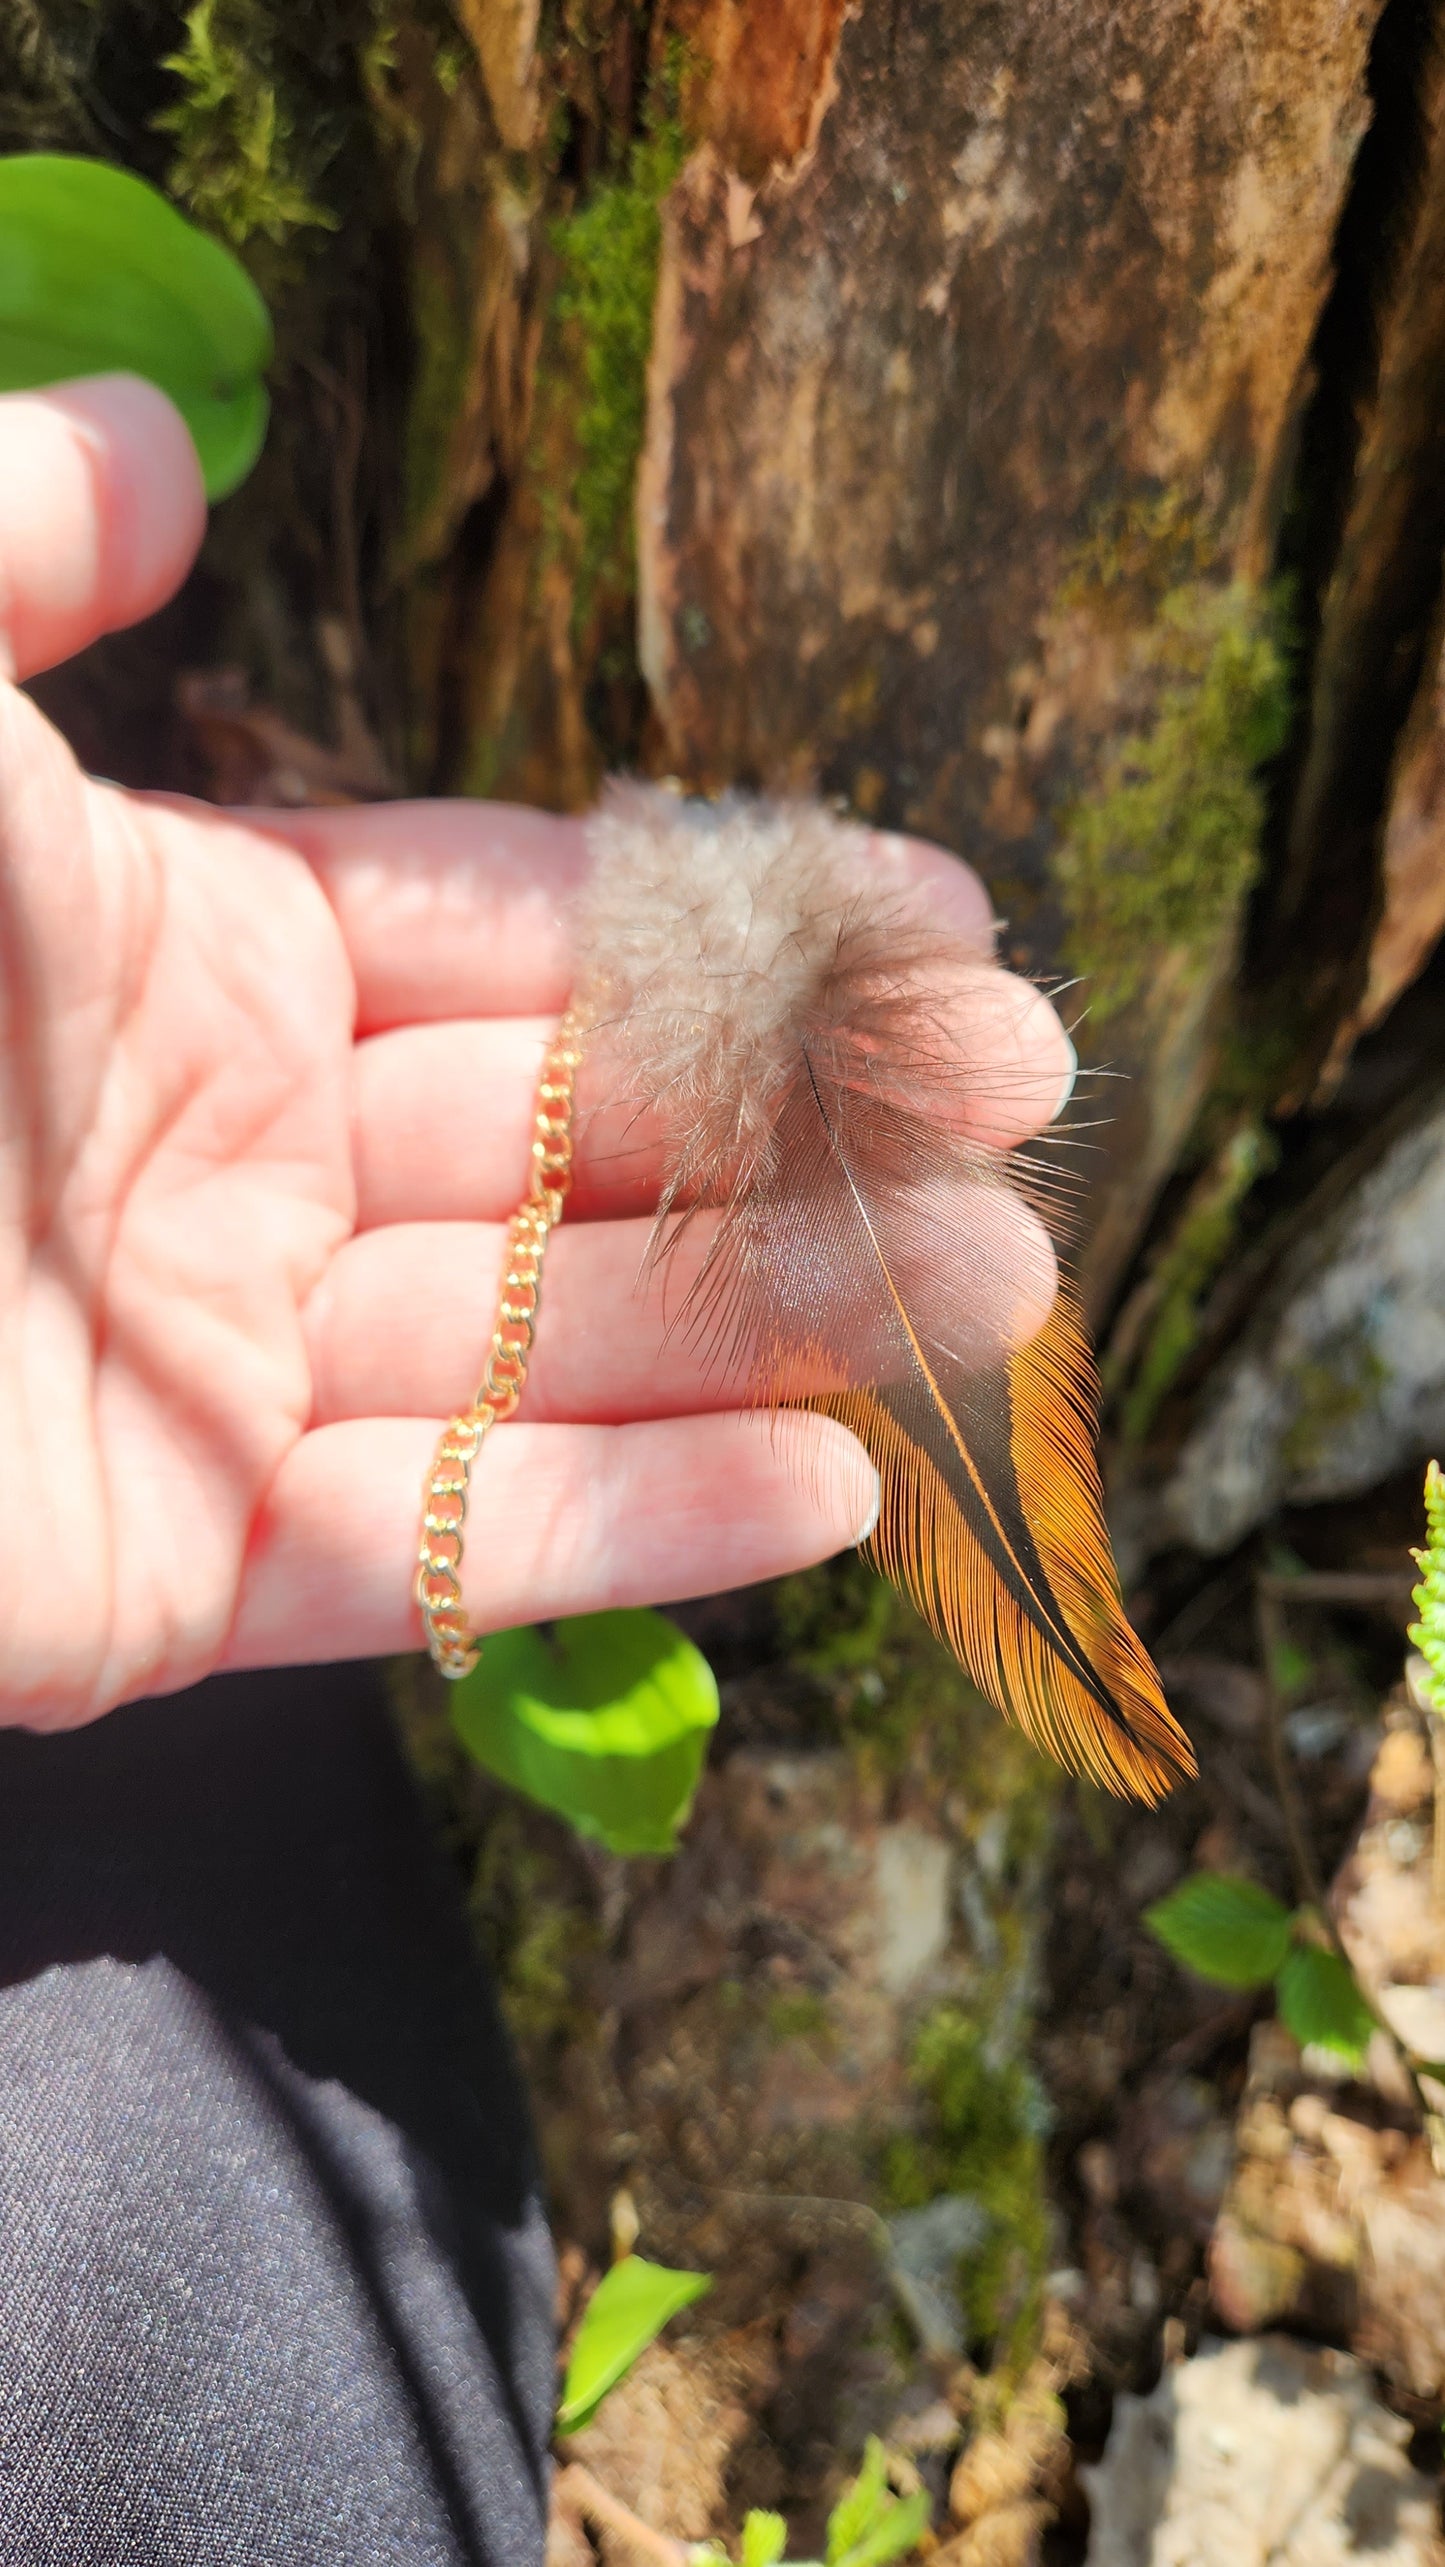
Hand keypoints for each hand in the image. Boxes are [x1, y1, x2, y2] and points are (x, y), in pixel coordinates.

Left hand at [0, 376, 1075, 1729]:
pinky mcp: (179, 1580)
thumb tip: (176, 456)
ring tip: (1003, 1285)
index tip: (932, 915)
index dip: (730, 924)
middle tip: (1018, 1094)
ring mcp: (220, 1380)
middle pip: (584, 1146)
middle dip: (809, 1119)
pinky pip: (448, 1559)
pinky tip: (841, 1493)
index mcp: (191, 961)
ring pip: (552, 1354)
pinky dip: (639, 1533)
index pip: (521, 938)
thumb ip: (13, 551)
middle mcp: (237, 1168)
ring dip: (784, 1323)